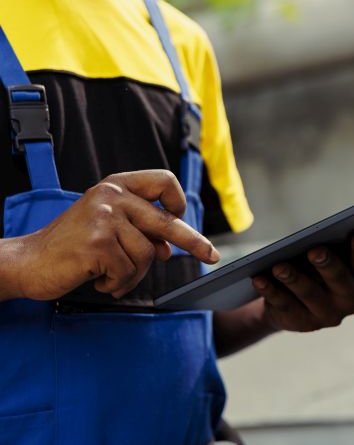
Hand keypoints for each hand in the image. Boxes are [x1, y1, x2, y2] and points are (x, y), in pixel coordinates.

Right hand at [5, 170, 218, 300]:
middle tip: (212, 256)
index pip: (163, 180)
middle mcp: (112, 196)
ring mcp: (105, 218)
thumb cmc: (70, 246)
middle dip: (193, 242)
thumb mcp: (107, 228)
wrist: (28, 262)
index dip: (177, 201)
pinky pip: (129, 271)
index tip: (182, 216)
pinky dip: (118, 284)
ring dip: (133, 275)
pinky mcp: (98, 243)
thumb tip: (168, 248)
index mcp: (116, 186)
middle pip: (167, 222)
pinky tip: (100, 281)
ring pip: (147, 255)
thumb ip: (139, 231)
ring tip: (110, 276)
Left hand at [251, 232, 353, 332]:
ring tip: (279, 265)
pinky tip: (259, 277)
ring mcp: (324, 316)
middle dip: (327, 265)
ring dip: (294, 279)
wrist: (294, 301)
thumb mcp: (343, 254)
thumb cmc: (322, 268)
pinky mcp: (298, 323)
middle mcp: (349, 301)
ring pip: (308, 294)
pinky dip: (271, 291)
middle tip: (315, 249)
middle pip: (338, 281)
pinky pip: (283, 306)